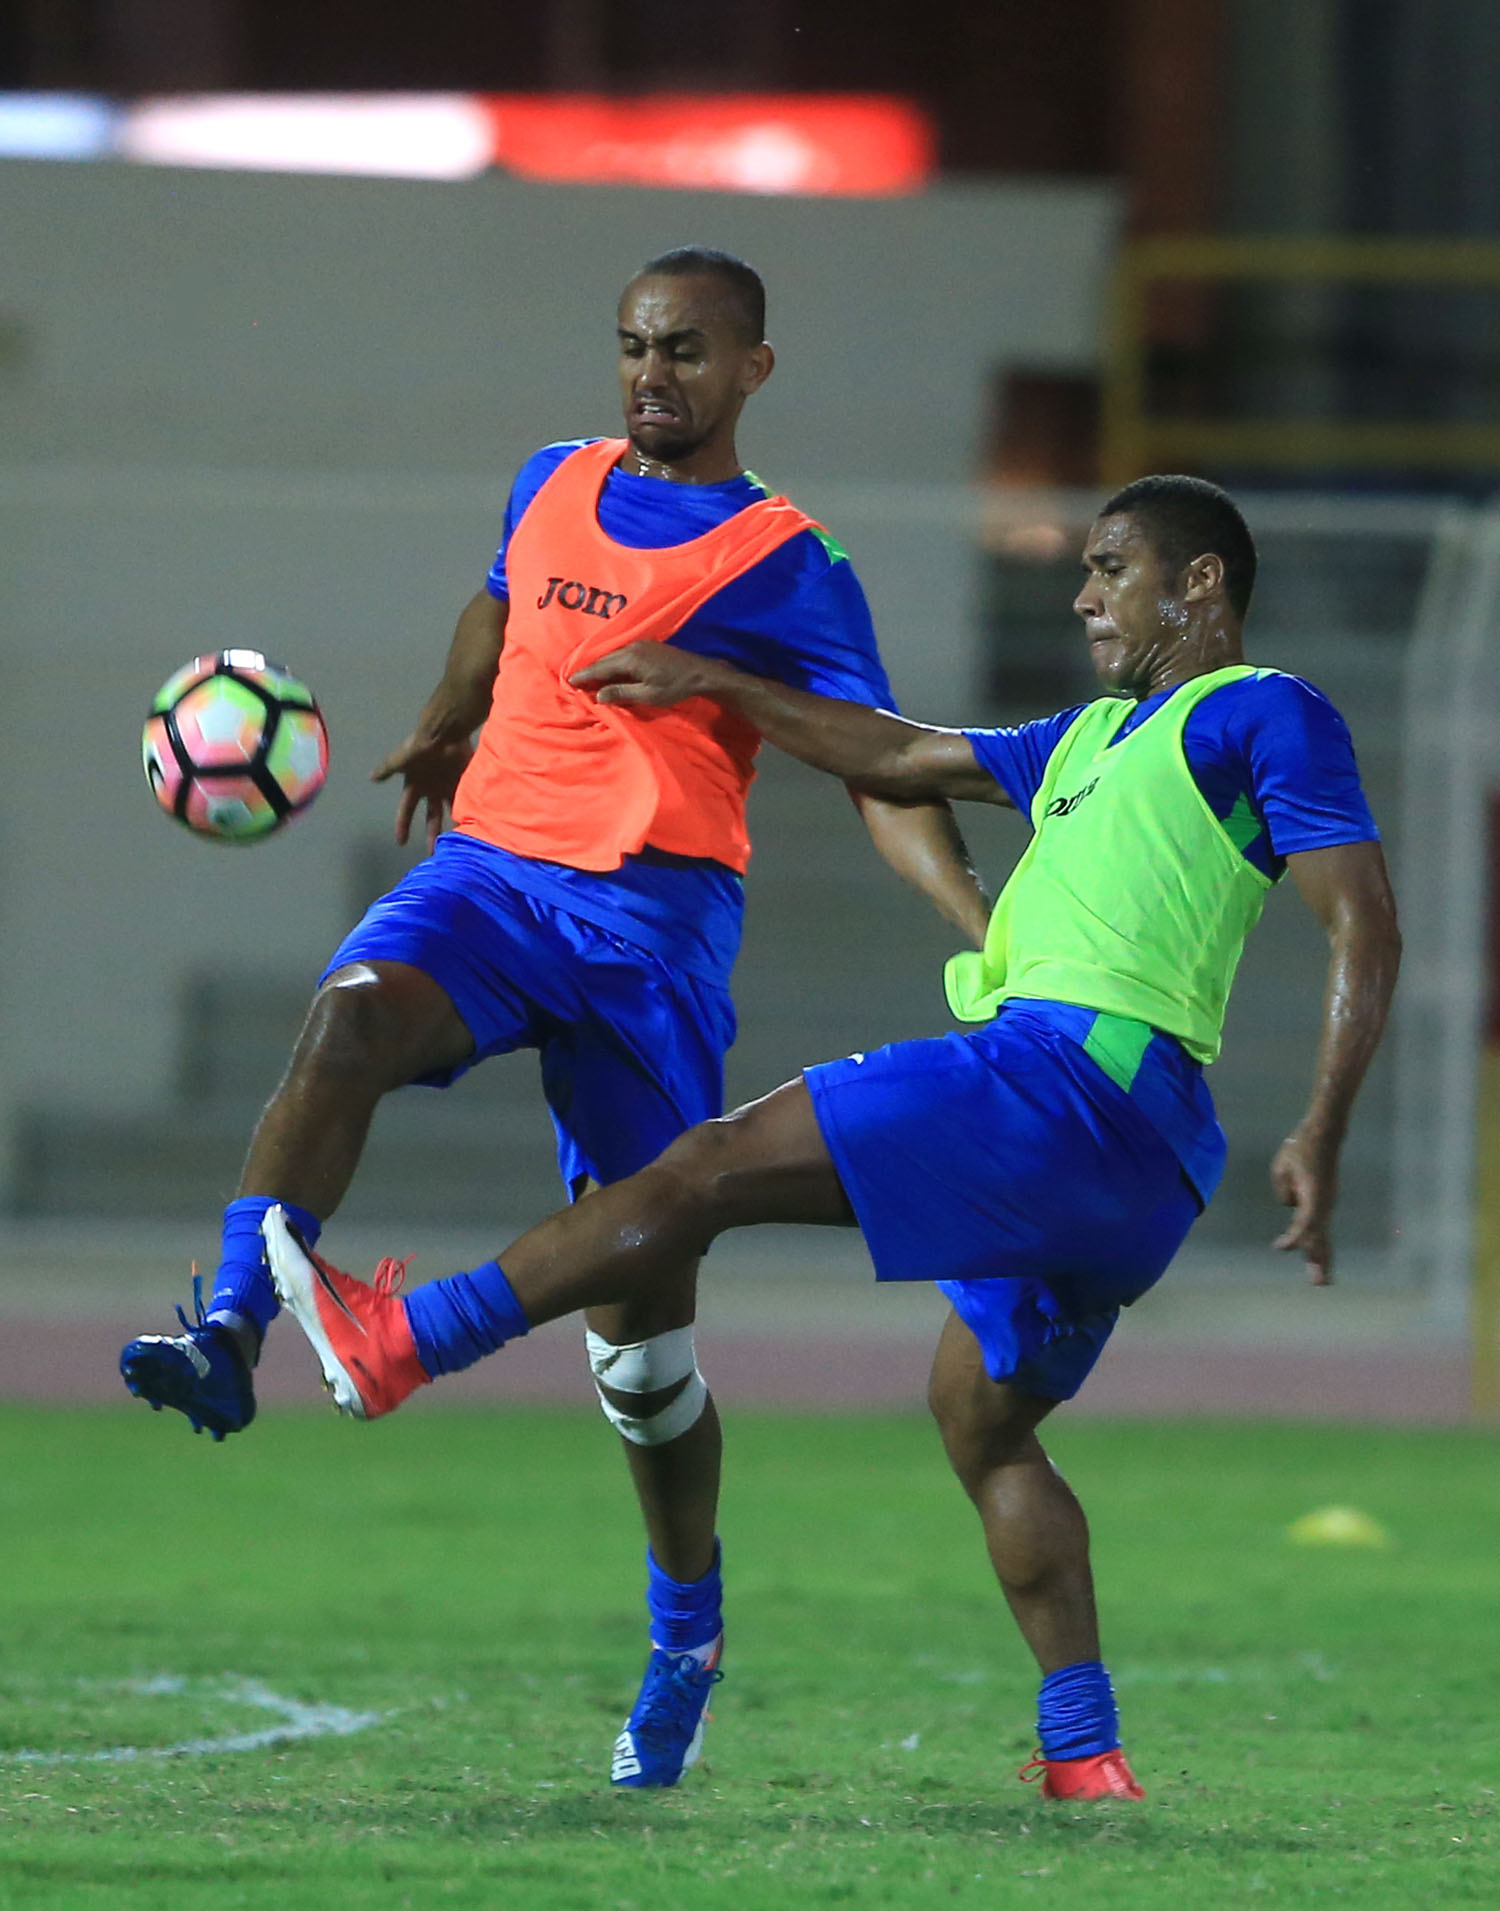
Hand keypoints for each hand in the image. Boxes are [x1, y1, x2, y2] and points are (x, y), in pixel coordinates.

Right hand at [371, 733, 473, 852]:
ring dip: (453, 826)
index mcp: (414, 785)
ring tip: (458, 843)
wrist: (443, 732)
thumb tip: (371, 778)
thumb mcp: (399, 760)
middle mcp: (431, 788)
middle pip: (431, 816)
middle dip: (431, 833)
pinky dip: (469, 811)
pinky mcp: (462, 779)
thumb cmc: (419, 747)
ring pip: (450, 810)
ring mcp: (447, 784)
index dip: (402, 825)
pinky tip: (475, 826)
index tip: (401, 842)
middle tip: (433, 852)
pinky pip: (466, 799)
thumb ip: (387, 769)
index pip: (406, 810)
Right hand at [571, 642, 726, 707]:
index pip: (600, 667)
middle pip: (604, 659)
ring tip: (590, 678)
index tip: (569, 681)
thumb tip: (598, 695)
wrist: (701, 673)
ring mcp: (641, 644)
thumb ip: (621, 693)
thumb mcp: (648, 695)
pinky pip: (623, 653)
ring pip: (613, 655)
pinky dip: (613, 663)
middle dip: (590, 670)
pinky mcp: (648, 646)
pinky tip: (611, 671)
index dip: (584, 675)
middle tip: (575, 681)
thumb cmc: (675, 687)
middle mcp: (633, 647)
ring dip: (601, 666)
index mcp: (630, 658)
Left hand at [1269, 1128, 1339, 1284]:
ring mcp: (1327, 1203)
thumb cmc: (1300, 1148)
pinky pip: (1321, 1227)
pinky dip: (1320, 1243)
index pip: (1305, 1223)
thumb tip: (1290, 1205)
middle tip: (1319, 1283)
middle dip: (1319, 1260)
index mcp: (1313, 1195)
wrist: (1324, 1135)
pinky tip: (1318, 1257)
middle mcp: (1324, 1203)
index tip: (1280, 1247)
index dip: (1294, 1238)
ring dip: (1322, 1256)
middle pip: (1321, 1236)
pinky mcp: (1325, 1202)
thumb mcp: (1282, 1168)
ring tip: (1322, 1279)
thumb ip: (1283, 1191)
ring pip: (1323, 1235)